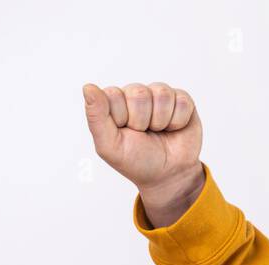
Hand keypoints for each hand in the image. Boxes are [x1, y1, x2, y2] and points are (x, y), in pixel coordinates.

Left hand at [82, 82, 204, 227]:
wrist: (167, 174)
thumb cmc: (135, 160)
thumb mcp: (109, 145)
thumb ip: (96, 116)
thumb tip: (87, 87)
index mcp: (113, 104)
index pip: (113, 94)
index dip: (120, 118)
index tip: (123, 133)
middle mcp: (134, 95)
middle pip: (138, 93)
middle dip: (140, 121)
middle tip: (142, 134)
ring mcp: (158, 95)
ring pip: (161, 95)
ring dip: (160, 121)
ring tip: (157, 131)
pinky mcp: (181, 99)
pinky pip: (180, 101)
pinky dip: (177, 121)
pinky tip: (172, 128)